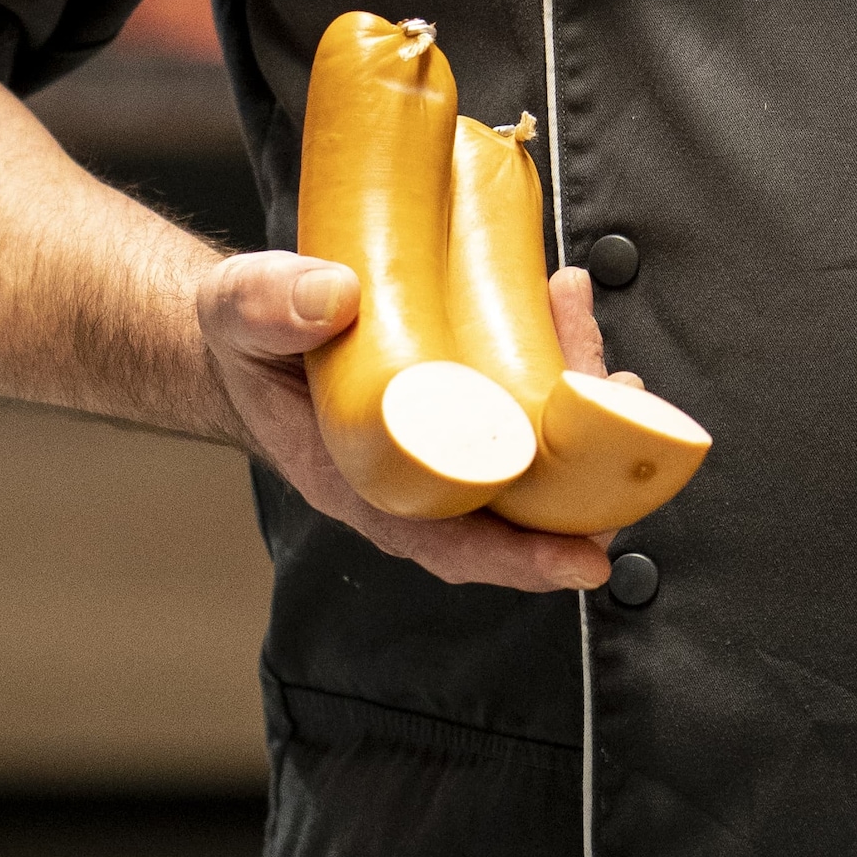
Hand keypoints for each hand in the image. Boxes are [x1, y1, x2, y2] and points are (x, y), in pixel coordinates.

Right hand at [197, 253, 613, 590]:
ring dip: (580, 392)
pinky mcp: (471, 392)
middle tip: (618, 398)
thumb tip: (334, 296)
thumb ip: (269, 307)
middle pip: (521, 494)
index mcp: (366, 485)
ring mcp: (454, 436)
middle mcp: (422, 474)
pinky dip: (557, 353)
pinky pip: (530, 391)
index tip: (585, 561)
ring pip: (539, 440)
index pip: (453, 545)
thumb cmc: (247, 340)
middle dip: (583, 458)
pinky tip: (563, 299)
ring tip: (589, 328)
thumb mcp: (239, 315)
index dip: (523, 560)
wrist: (252, 324)